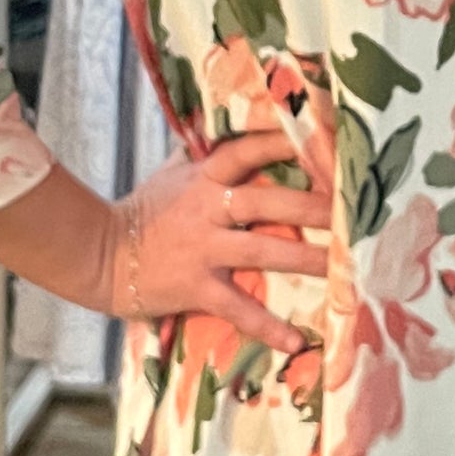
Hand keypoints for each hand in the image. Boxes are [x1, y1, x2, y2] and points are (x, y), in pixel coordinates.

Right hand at [106, 125, 331, 354]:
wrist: (101, 255)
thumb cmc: (145, 210)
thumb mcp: (174, 171)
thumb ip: (205, 147)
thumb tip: (230, 113)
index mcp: (204, 176)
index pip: (248, 150)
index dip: (284, 142)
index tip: (323, 138)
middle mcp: (207, 209)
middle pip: (268, 202)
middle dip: (312, 206)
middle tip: (354, 210)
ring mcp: (203, 249)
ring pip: (263, 252)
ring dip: (306, 260)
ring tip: (344, 267)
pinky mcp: (197, 288)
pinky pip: (238, 308)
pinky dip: (267, 327)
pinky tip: (297, 342)